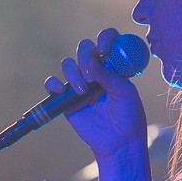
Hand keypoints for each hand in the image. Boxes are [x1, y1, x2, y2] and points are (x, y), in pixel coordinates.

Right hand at [44, 28, 147, 159]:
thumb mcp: (125, 93)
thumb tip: (92, 60)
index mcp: (113, 65)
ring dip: (73, 73)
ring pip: (68, 64)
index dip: (104, 39)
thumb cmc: (128, 116)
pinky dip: (53, 84)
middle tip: (91, 77)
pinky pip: (53, 84)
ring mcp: (80, 83)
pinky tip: (60, 91)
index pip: (107, 40)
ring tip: (82, 91)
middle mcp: (96, 70)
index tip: (104, 50)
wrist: (119, 141)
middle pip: (84, 48)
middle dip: (85, 57)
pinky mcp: (67, 98)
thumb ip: (109, 76)